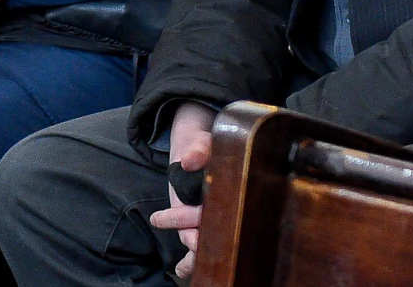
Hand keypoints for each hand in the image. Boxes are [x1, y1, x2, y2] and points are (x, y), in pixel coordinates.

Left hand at [149, 102, 214, 277]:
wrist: (195, 147)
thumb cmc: (204, 144)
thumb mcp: (202, 142)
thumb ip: (198, 150)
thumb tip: (188, 161)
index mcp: (231, 191)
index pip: (225, 211)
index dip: (210, 221)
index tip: (198, 226)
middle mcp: (222, 209)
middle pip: (213, 232)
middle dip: (200, 239)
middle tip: (188, 237)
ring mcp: (207, 219)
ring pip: (205, 244)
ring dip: (194, 254)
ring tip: (182, 264)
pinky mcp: (193, 224)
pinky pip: (194, 245)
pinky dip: (189, 261)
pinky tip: (181, 270)